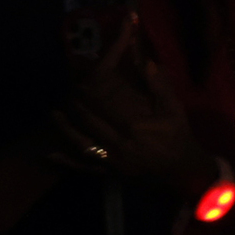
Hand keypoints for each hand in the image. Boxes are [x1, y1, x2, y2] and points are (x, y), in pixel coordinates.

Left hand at [49, 21, 211, 194]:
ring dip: (66, 128)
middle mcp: (117, 142)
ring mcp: (111, 160)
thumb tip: (145, 61)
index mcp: (133, 125)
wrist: (183, 174)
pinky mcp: (109, 173)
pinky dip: (67, 162)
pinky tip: (50, 155)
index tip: (87, 70)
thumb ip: (159, 86)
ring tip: (54, 115)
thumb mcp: (175, 110)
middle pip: (89, 118)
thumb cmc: (179, 139)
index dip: (95, 84)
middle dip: (78, 102)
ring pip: (81, 141)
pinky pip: (84, 167)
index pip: (107, 98)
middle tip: (68, 88)